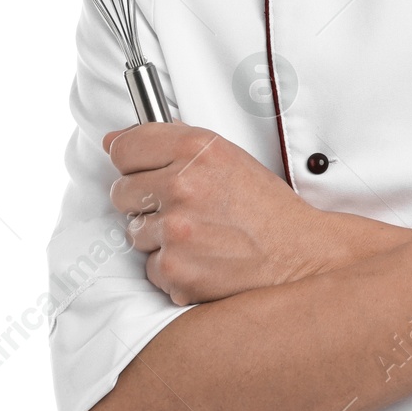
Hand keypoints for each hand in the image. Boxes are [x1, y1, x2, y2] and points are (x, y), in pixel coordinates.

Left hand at [103, 122, 337, 304]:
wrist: (298, 255)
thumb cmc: (264, 208)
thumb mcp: (226, 156)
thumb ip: (171, 141)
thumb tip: (113, 140)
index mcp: (196, 148)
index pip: (124, 147)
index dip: (133, 162)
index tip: (144, 171)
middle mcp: (182, 184)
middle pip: (122, 191)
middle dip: (147, 202)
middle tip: (186, 209)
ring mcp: (175, 229)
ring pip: (134, 231)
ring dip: (159, 237)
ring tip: (200, 235)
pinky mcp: (173, 269)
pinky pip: (149, 267)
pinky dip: (172, 268)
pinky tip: (203, 260)